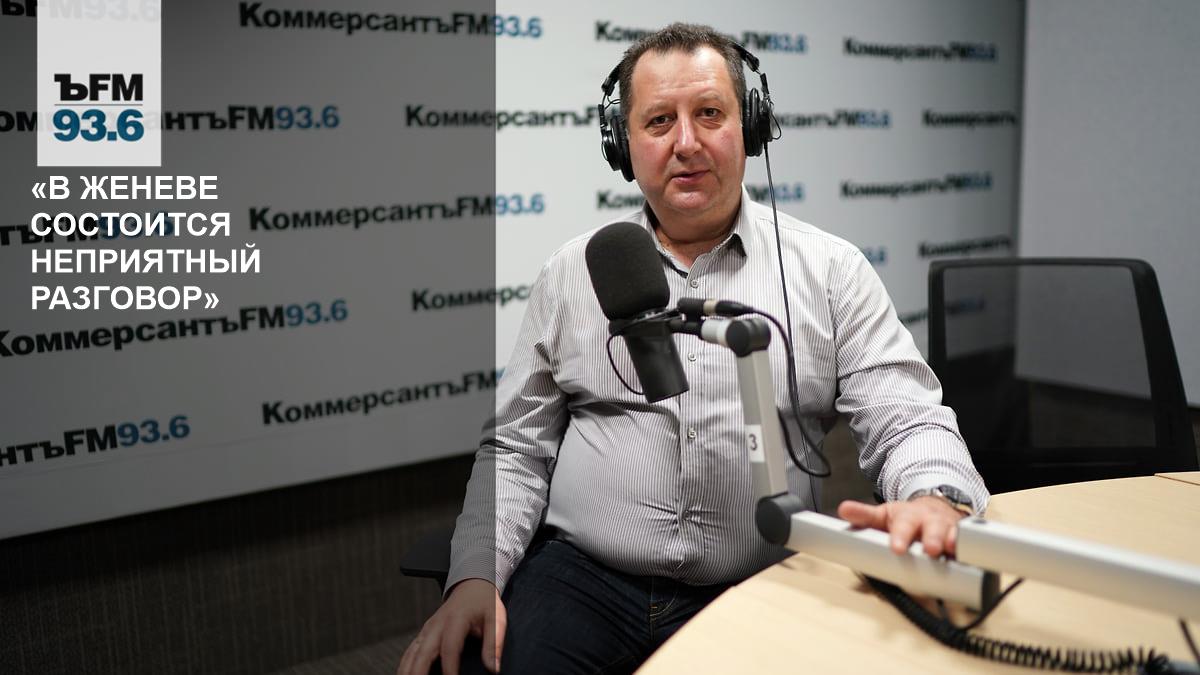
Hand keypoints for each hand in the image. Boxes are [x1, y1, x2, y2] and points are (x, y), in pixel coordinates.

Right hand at [398, 578, 505, 674]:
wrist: (472, 586)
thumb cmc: (484, 602)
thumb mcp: (496, 619)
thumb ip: (494, 644)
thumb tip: (494, 667)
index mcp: (456, 619)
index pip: (449, 647)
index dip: (450, 667)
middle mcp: (437, 624)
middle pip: (423, 653)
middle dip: (419, 672)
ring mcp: (428, 629)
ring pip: (412, 653)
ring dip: (408, 670)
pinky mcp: (424, 633)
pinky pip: (411, 651)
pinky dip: (406, 665)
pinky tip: (405, 674)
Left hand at [837, 496, 966, 557]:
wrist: (934, 510)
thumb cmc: (907, 518)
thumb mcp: (884, 515)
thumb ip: (864, 516)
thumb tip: (843, 510)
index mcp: (909, 517)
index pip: (904, 525)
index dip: (900, 536)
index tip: (897, 548)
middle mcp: (931, 522)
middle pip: (933, 529)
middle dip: (932, 539)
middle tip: (930, 550)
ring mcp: (949, 531)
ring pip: (954, 536)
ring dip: (954, 544)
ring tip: (952, 551)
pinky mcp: (962, 540)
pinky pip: (969, 546)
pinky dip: (970, 552)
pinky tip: (970, 559)